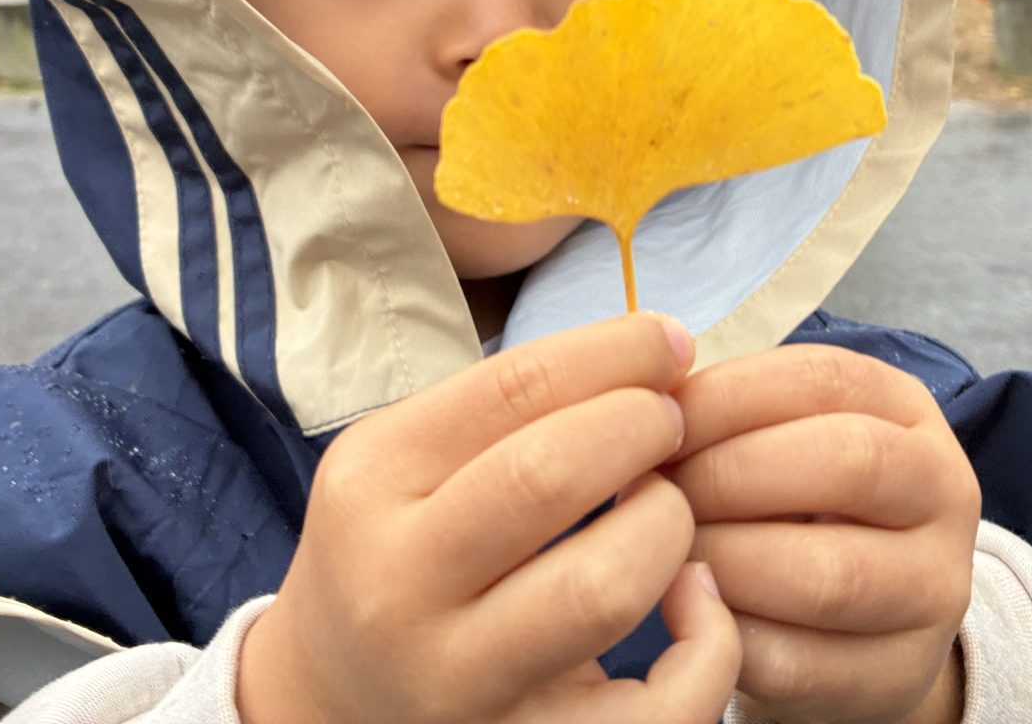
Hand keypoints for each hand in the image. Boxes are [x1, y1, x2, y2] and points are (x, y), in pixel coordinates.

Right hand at [238, 312, 740, 723]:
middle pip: (551, 476)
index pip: (512, 389)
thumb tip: (657, 356)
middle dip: (642, 427)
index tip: (668, 344)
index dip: (616, 353)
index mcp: (372, 482)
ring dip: (668, 524)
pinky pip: (652, 710)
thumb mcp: (403, 457)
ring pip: (602, 590)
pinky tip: (696, 598)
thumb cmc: (395, 547)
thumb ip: (506, 406)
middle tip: (669, 422)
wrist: (325, 694)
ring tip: (666, 504)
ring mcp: (459, 681)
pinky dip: (705, 645)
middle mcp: (399, 586)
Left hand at [667, 346, 979, 723]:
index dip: (728, 396)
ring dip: (726, 560)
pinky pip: (800, 663)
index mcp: (906, 410)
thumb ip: (727, 413)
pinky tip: (693, 610)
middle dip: (730, 476)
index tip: (659, 422)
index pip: (822, 379)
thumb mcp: (782, 435)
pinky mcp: (897, 675)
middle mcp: (944, 492)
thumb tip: (647, 409)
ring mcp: (933, 591)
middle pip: (847, 463)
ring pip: (829, 575)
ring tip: (668, 552)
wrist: (858, 618)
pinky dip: (728, 634)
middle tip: (659, 493)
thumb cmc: (795, 501)